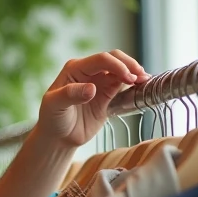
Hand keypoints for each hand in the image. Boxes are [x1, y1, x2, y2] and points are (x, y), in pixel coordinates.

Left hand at [35, 50, 149, 147]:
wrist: (59, 137)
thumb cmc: (52, 119)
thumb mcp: (55, 106)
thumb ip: (70, 95)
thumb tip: (92, 88)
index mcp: (75, 69)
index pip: (101, 60)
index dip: (117, 66)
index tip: (128, 78)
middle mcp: (88, 71)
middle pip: (114, 59)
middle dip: (129, 65)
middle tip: (140, 77)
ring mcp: (99, 82)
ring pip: (121, 69)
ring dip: (134, 72)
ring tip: (145, 80)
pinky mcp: (107, 94)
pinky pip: (123, 84)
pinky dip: (134, 83)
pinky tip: (142, 86)